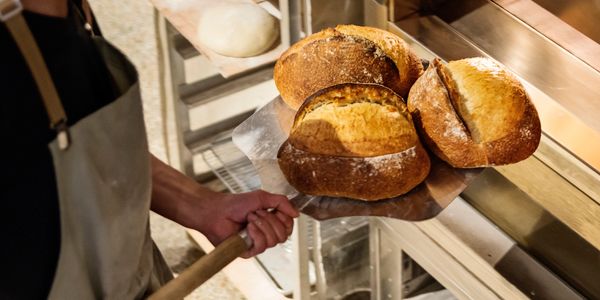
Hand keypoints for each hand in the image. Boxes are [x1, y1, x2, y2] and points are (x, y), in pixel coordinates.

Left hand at [149, 156, 298, 257]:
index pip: (289, 226)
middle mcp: (266, 233)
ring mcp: (258, 243)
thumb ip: (282, 202)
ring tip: (250, 218)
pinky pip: (261, 247)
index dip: (285, 218)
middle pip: (284, 235)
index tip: (273, 209)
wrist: (218, 211)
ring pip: (274, 241)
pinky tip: (247, 228)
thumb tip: (297, 213)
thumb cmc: (236, 203)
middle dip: (271, 221)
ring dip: (262, 226)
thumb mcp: (263, 197)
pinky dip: (256, 234)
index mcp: (272, 221)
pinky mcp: (248, 251)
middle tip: (257, 212)